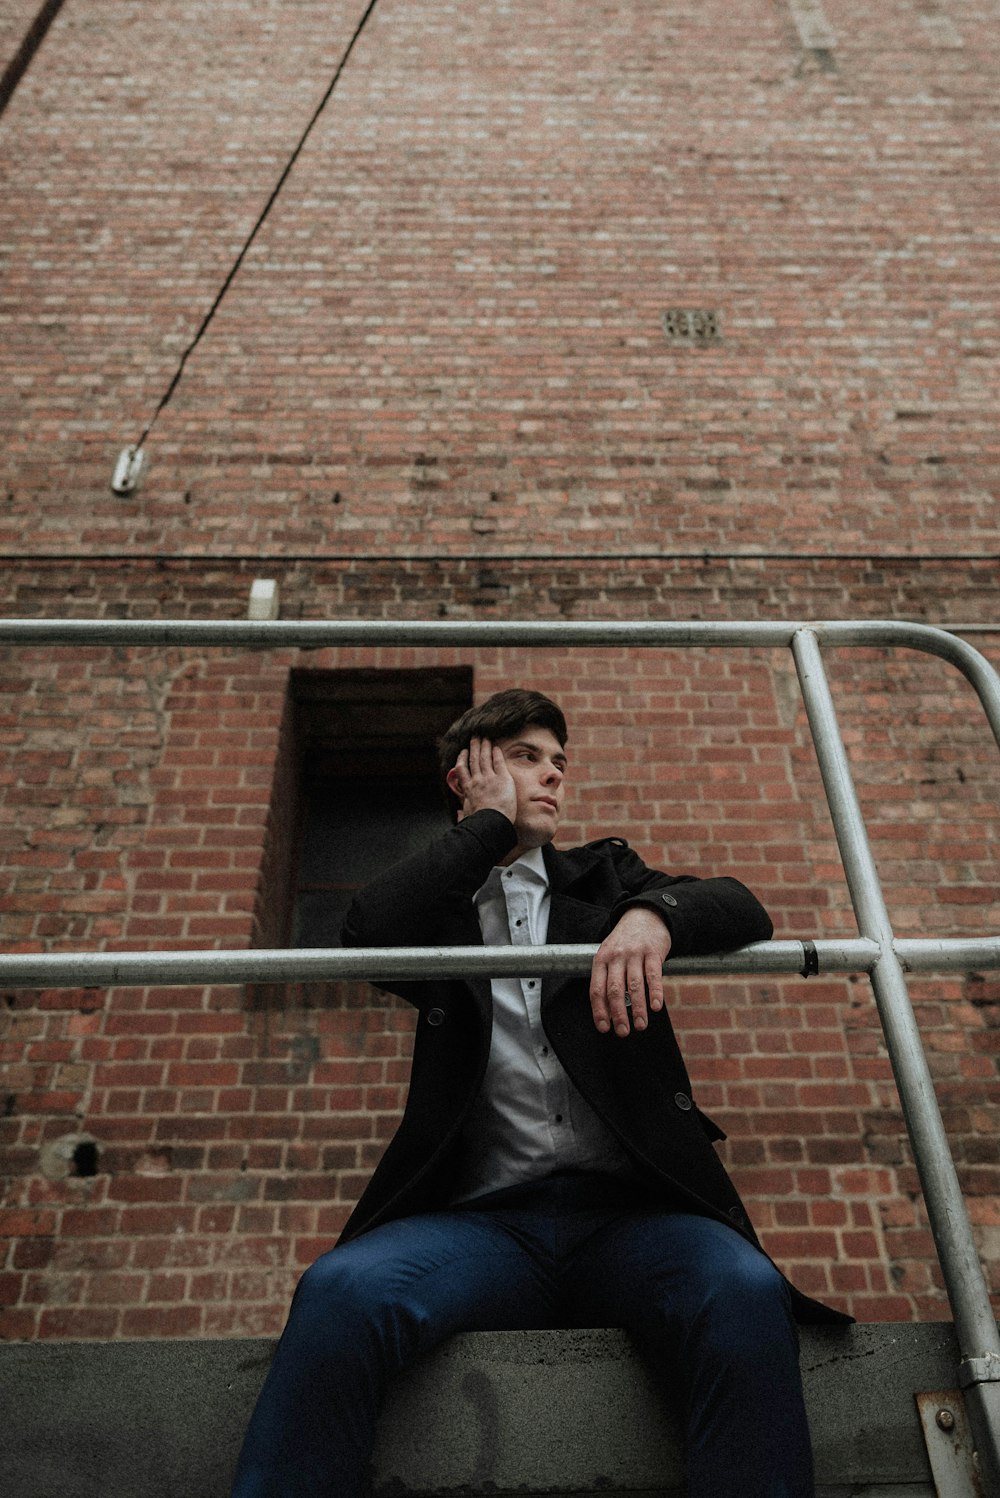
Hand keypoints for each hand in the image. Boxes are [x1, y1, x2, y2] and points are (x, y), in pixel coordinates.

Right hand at [446, 737, 517, 823]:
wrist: (492, 821)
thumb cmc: (479, 822)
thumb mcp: (467, 816)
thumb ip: (463, 813)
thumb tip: (458, 814)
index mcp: (468, 789)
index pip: (462, 769)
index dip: (462, 758)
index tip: (463, 752)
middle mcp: (477, 780)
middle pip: (474, 759)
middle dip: (474, 747)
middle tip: (474, 737)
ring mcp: (489, 778)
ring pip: (485, 758)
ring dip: (484, 746)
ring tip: (484, 737)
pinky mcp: (503, 778)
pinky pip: (499, 762)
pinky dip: (497, 753)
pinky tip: (496, 747)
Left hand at [590, 907, 671, 1037]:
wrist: (645, 916)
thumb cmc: (625, 943)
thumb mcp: (610, 956)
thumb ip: (607, 980)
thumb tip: (607, 1013)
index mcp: (601, 960)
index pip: (596, 989)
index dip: (599, 1011)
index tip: (603, 1028)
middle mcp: (616, 956)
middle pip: (614, 990)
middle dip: (618, 1014)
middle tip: (622, 1032)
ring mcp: (634, 953)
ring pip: (634, 985)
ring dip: (638, 1008)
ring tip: (641, 1025)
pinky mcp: (653, 951)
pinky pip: (653, 975)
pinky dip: (655, 992)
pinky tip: (656, 1006)